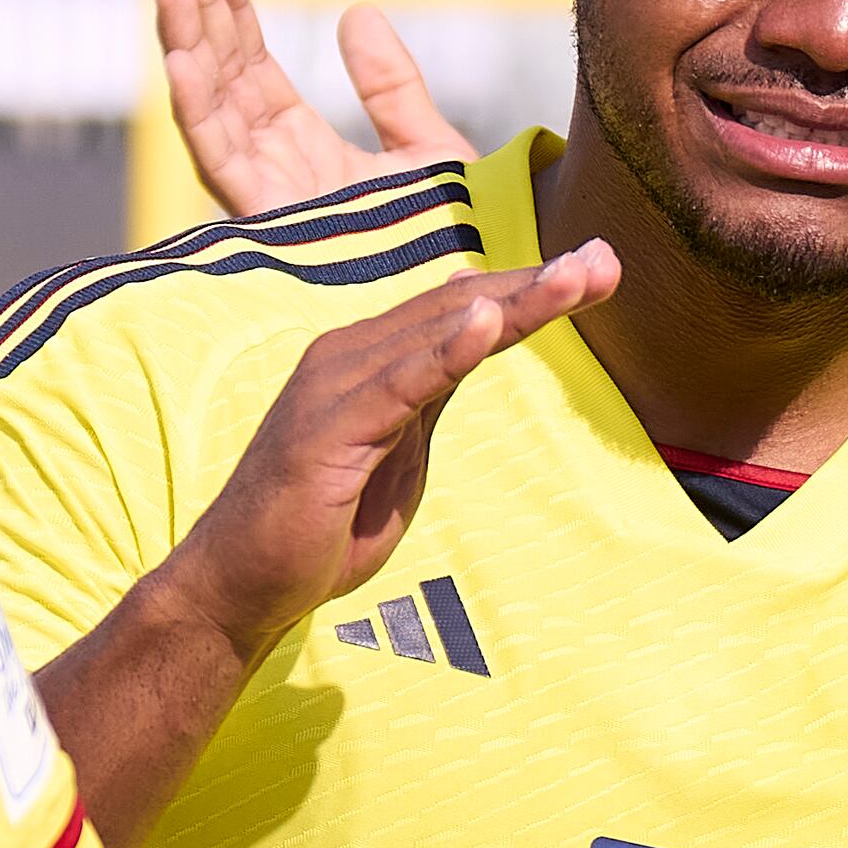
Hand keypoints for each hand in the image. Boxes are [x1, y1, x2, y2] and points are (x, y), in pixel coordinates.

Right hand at [154, 246, 617, 656]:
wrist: (239, 587)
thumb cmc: (317, 530)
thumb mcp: (397, 455)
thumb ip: (428, 402)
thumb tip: (470, 351)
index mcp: (370, 361)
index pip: (460, 311)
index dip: (529, 289)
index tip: (596, 271)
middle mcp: (350, 356)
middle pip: (458, 305)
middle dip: (538, 282)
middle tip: (608, 261)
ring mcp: (335, 386)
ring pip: (438, 330)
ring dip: (514, 301)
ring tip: (578, 277)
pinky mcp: (327, 428)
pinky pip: (400, 382)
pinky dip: (448, 350)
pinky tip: (492, 321)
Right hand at [155, 0, 469, 221]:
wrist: (483, 300)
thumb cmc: (458, 242)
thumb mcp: (427, 147)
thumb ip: (391, 86)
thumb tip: (354, 13)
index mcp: (301, 146)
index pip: (252, 63)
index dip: (234, 5)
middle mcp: (271, 168)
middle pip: (219, 74)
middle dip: (194, 8)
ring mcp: (266, 196)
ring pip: (207, 106)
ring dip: (182, 40)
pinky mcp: (269, 223)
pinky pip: (219, 160)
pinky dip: (195, 107)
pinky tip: (179, 57)